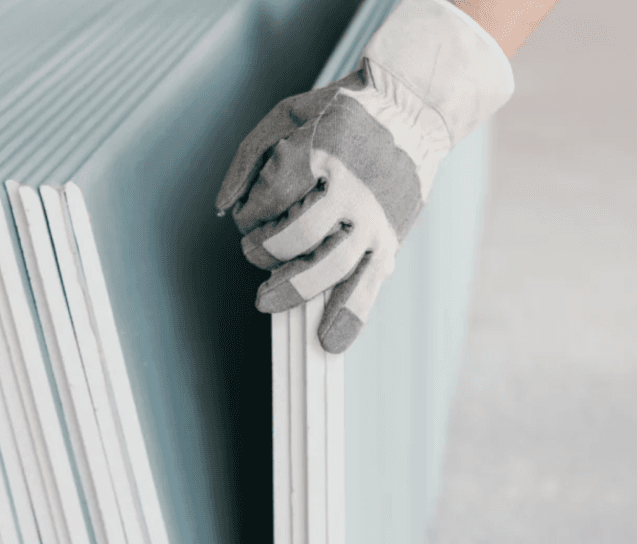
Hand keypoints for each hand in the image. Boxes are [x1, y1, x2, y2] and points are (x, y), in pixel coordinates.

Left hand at [216, 0, 514, 352]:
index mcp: (322, 151)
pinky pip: (369, 284)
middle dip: (261, 251)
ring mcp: (374, 216)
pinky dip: (349, 317)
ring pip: (329, 267)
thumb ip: (248, 156)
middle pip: (295, 238)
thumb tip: (222, 207)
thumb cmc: (340, 114)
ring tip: (267, 296)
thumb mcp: (288, 114)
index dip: (249, 213)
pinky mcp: (391, 237)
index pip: (269, 199)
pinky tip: (329, 342)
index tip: (250, 214)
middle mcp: (351, 187)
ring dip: (291, 288)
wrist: (415, 108)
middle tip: (253, 250)